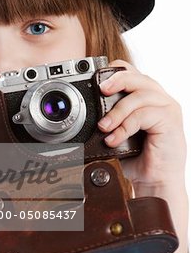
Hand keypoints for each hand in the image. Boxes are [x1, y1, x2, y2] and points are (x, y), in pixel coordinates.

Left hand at [97, 60, 185, 188]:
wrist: (155, 180)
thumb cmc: (138, 157)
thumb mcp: (118, 133)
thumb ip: (108, 120)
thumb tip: (83, 116)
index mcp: (146, 97)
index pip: (131, 72)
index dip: (113, 72)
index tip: (96, 82)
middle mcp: (158, 98)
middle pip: (136, 76)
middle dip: (115, 80)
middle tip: (100, 91)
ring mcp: (166, 108)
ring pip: (139, 95)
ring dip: (117, 111)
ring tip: (103, 127)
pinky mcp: (170, 120)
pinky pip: (143, 115)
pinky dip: (125, 127)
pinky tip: (114, 139)